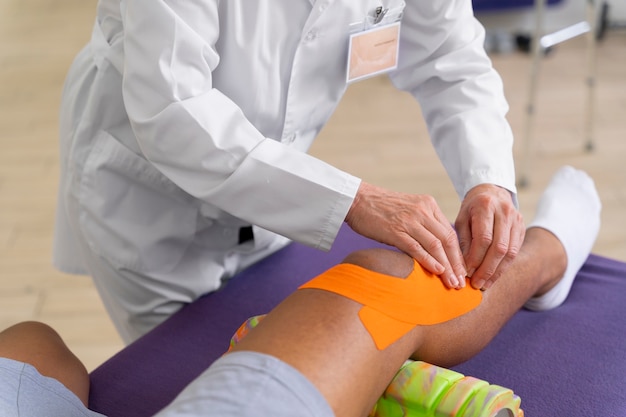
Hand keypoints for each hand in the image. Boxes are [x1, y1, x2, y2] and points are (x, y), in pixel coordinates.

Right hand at [345, 182, 466, 288]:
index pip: (450, 233)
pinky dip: (429, 261)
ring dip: (446, 266)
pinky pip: (417, 247)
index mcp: (428, 205)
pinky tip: (437, 272)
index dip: (458, 254)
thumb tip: (434, 249)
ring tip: (452, 283)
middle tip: (461, 282)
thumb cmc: (380, 208)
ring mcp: (409, 220)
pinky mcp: (395, 230)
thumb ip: (423, 224)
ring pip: (435, 245)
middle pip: (447, 240)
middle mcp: (422, 211)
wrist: (357, 199)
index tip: (462, 271)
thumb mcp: (409, 209)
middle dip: (456, 264)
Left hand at [454, 184, 524, 289]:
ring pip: (510, 252)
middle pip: (499, 247)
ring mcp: (517, 220)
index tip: (466, 272)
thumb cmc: (472, 208)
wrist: (492, 192)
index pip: (483, 238)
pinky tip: (494, 276)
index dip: (475, 258)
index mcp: (485, 206)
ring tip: (485, 284)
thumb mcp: (462, 219)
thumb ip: (463, 241)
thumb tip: (464, 267)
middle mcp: (504, 212)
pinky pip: (515, 251)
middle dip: (487, 269)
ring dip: (497, 271)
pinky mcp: (522, 228)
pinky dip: (504, 266)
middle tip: (477, 284)